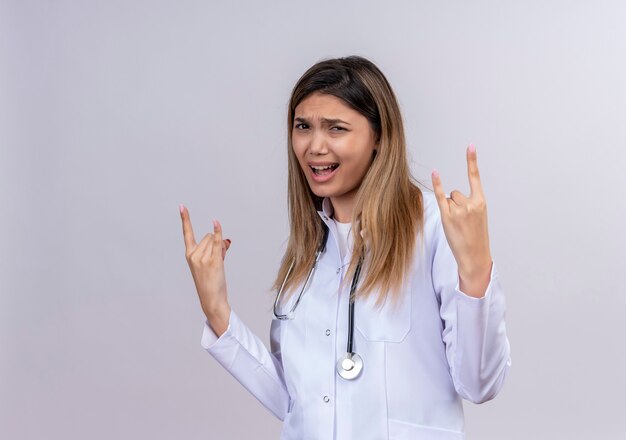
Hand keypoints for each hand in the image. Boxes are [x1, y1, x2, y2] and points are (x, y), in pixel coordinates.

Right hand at [180, 204, 231, 318]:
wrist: (211, 299)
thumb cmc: (210, 282)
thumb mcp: (207, 264)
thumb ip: (213, 249)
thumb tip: (223, 238)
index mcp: (189, 255)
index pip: (187, 233)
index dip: (185, 219)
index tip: (182, 206)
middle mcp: (194, 255)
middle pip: (208, 236)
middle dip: (215, 244)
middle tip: (217, 259)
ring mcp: (202, 258)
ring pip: (214, 240)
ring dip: (221, 247)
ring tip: (219, 262)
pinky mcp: (213, 261)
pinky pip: (217, 242)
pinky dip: (217, 231)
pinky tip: (216, 222)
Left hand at [431, 144, 491, 297]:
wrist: (474, 256)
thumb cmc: (476, 237)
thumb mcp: (479, 218)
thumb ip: (470, 204)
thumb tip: (453, 195)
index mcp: (481, 203)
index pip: (475, 178)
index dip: (472, 161)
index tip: (470, 146)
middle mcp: (470, 204)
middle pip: (456, 193)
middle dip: (456, 205)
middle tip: (462, 222)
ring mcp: (459, 210)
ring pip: (448, 199)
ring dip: (449, 210)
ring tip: (456, 225)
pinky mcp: (447, 216)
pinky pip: (440, 196)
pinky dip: (437, 184)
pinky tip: (434, 173)